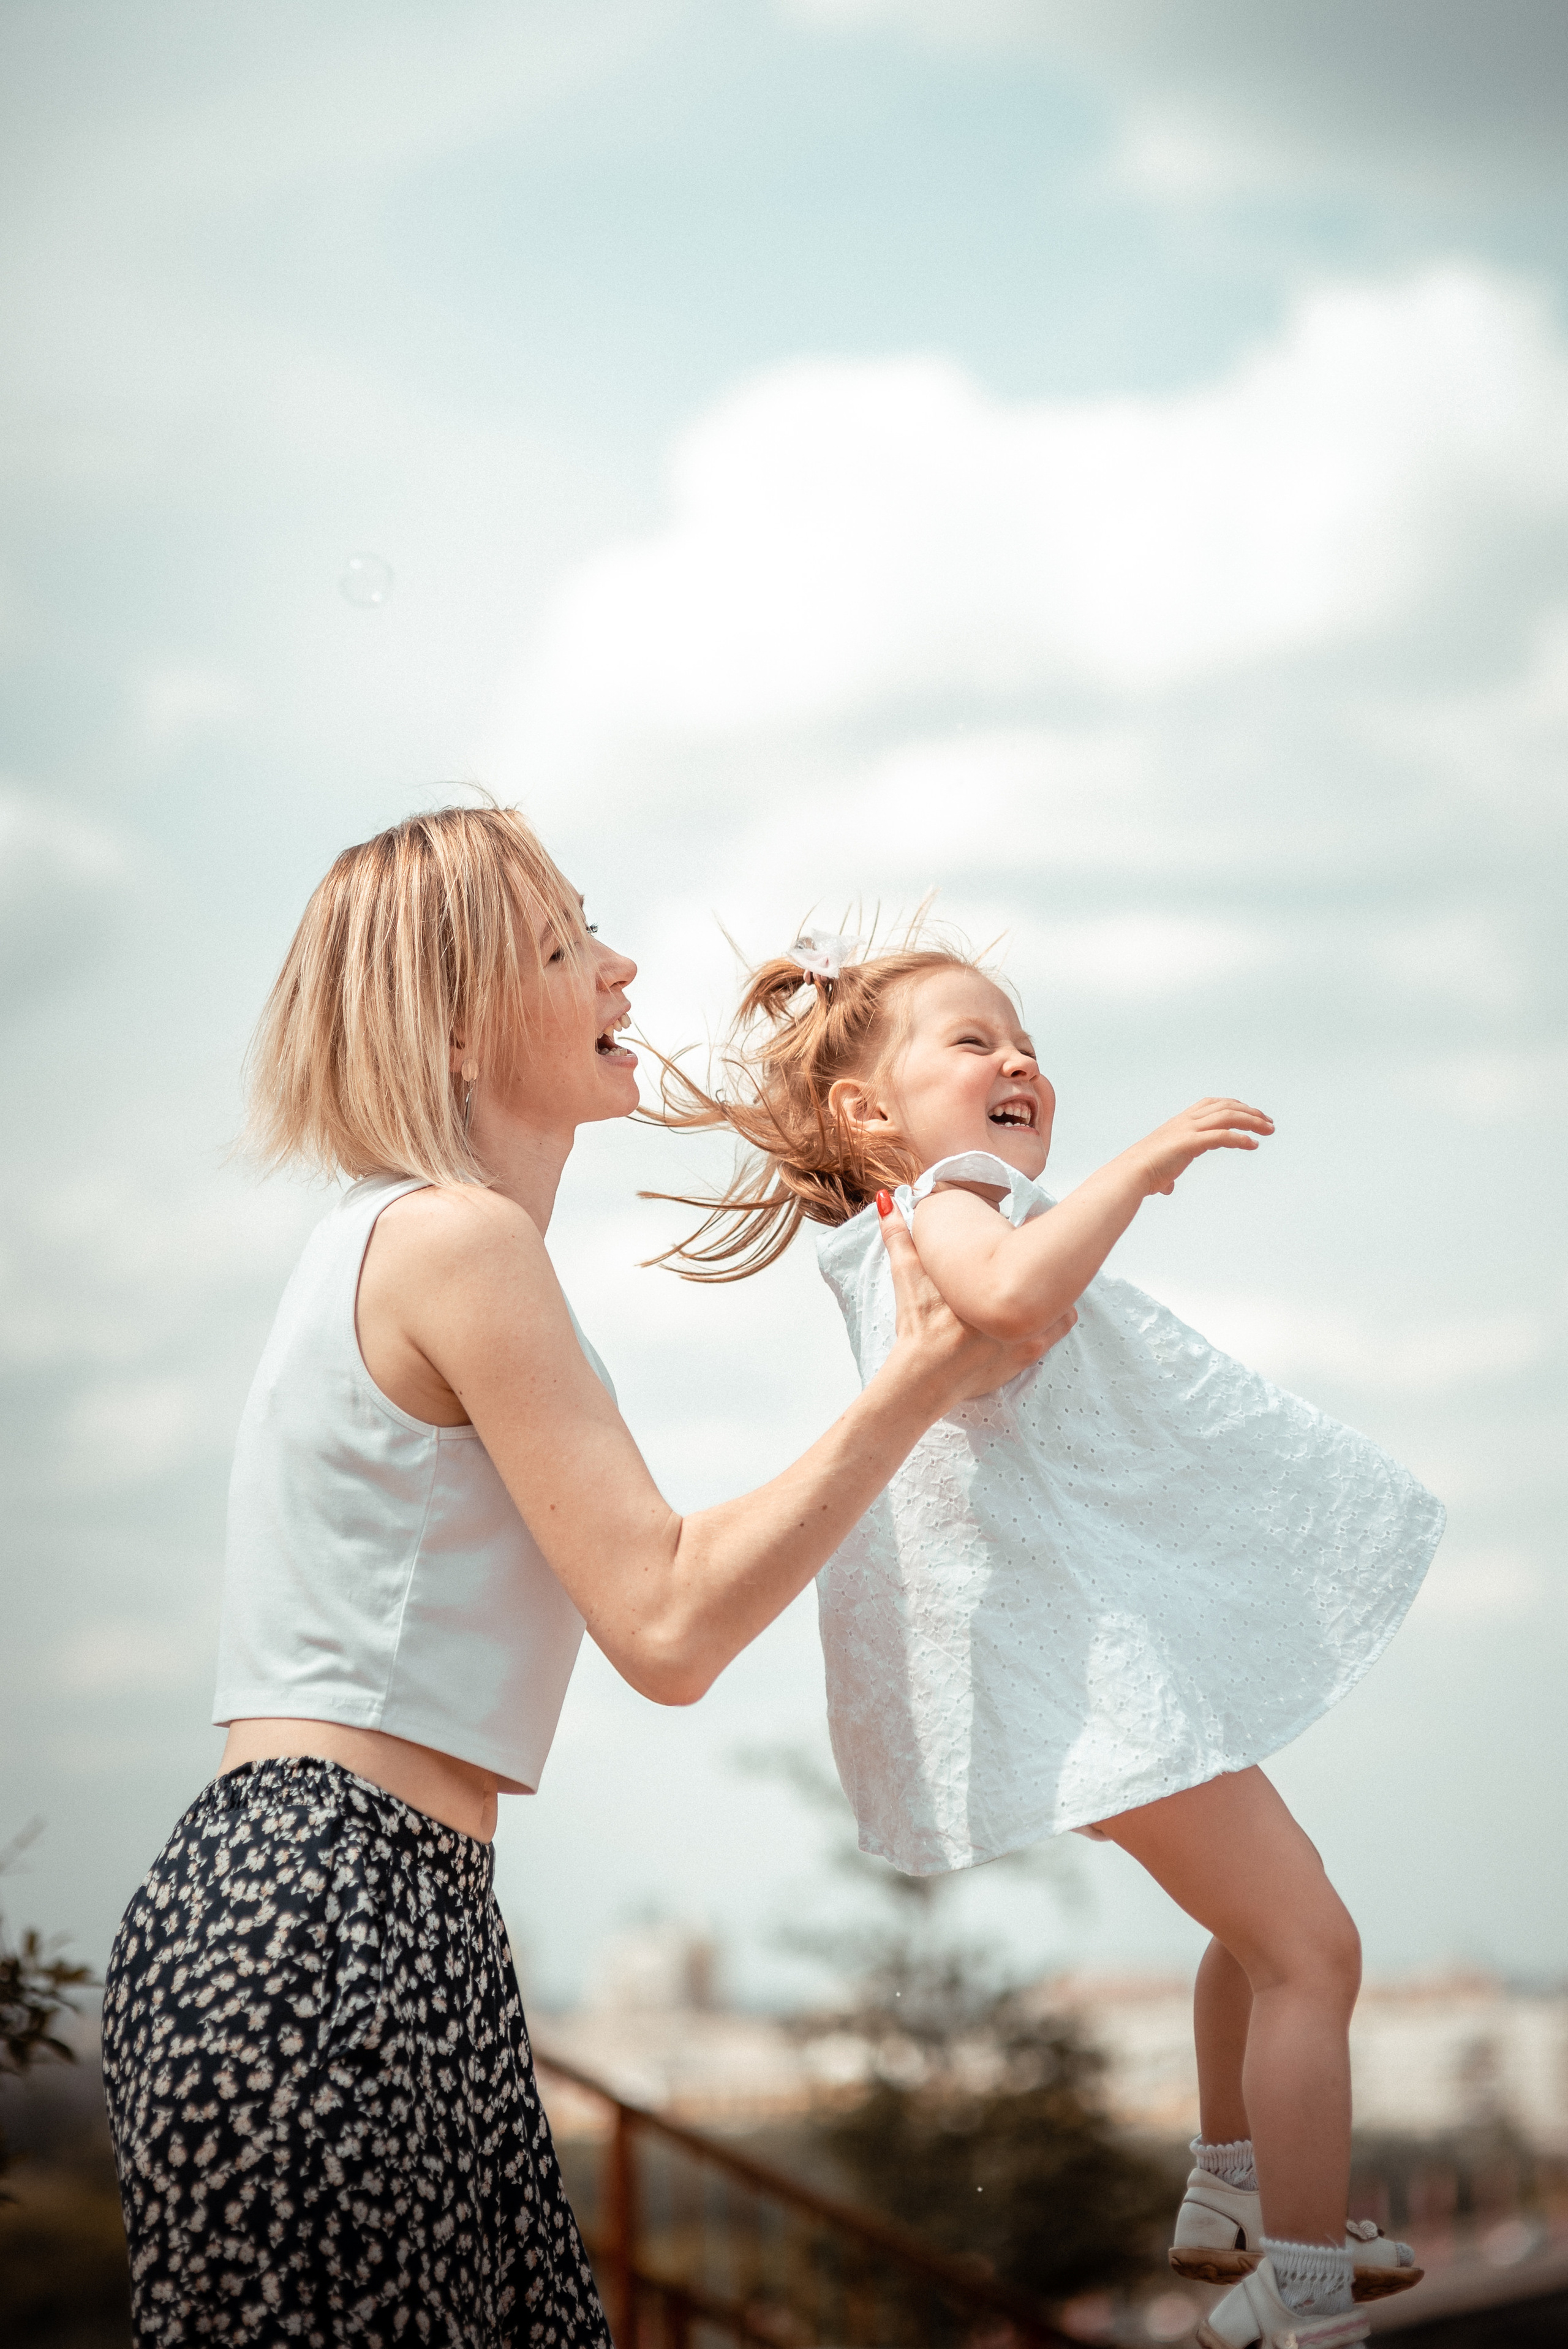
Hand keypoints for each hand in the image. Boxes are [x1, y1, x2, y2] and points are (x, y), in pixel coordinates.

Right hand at [878, 1195, 1075, 1401]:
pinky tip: (1035, 1313)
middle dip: (1042, 1264)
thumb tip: (885, 1200)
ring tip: (1034, 1287)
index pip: (1024, 1247)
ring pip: (1062, 1298)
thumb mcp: (907, 1278)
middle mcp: (1014, 1308)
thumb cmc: (917, 1328)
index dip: (1029, 1235)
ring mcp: (1027, 1333)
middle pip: (1047, 1271)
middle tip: (1030, 1261)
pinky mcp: (1031, 1355)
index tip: (1025, 1227)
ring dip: (1054, 1292)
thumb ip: (898, 1237)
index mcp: (988, 1283)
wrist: (923, 1378)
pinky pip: (1061, 1327)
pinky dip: (1053, 1317)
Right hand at [1127, 1097, 1273, 1196]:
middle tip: (1269, 1124)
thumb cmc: (1142, 1174)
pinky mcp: (1190, 1143)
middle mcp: (1186, 1121)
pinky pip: (1221, 1136)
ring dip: (1251, 1121)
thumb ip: (1167, 1177)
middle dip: (1250, 1113)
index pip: (1212, 1104)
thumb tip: (1168, 1188)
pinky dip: (1240, 1138)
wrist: (1130, 1174)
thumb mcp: (1160, 1171)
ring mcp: (1188, 1130)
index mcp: (1180, 1123)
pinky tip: (1253, 1145)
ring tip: (1269, 1130)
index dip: (1234, 1106)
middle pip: (1225, 1107)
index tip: (1252, 1116)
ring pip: (1227, 1116)